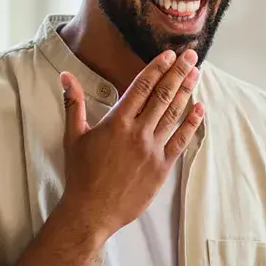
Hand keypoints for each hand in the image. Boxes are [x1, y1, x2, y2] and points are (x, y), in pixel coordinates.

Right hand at [59, 48, 203, 238]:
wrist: (92, 211)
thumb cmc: (80, 174)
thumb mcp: (73, 136)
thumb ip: (73, 103)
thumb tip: (65, 76)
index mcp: (117, 122)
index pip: (141, 86)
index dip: (157, 68)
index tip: (169, 55)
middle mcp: (138, 132)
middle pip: (162, 95)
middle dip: (177, 72)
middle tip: (190, 56)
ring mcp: (152, 149)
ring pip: (173, 114)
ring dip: (186, 91)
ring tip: (196, 74)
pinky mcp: (162, 167)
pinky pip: (180, 141)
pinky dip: (191, 124)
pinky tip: (199, 109)